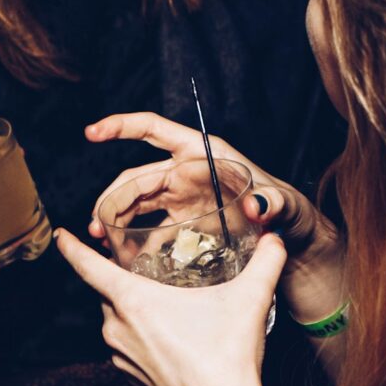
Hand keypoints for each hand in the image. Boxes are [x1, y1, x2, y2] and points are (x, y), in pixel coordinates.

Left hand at [56, 229, 285, 385]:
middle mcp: (115, 326)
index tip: (60, 235)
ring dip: (134, 308)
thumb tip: (275, 236)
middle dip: (124, 278)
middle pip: (108, 290)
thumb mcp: (249, 300)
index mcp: (132, 301)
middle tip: (149, 268)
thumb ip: (265, 262)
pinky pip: (124, 342)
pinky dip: (139, 333)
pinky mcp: (126, 374)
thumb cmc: (227, 358)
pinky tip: (168, 335)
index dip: (72, 248)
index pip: (88, 266)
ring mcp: (118, 353)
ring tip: (166, 304)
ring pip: (117, 317)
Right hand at [85, 113, 344, 321]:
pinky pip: (149, 229)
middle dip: (111, 197)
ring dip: (114, 219)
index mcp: (202, 154)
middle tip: (98, 226)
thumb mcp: (287, 205)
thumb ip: (274, 203)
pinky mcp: (183, 223)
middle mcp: (186, 172)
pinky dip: (133, 241)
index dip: (121, 127)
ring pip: (136, 202)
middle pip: (136, 177)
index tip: (92, 132)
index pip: (154, 130)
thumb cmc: (293, 214)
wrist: (293, 244)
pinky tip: (123, 259)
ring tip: (101, 241)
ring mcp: (182, 198)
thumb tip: (257, 205)